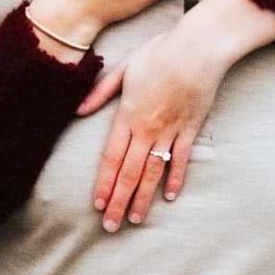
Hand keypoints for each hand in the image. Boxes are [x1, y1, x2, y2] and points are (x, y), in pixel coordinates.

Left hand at [81, 28, 227, 229]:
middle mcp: (147, 129)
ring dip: (143, 198)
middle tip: (110, 226)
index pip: (111, 158)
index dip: (104, 183)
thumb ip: (100, 92)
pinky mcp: (190, 129)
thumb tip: (78, 110)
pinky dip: (175, 179)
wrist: (197, 49)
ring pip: (153, 172)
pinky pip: (181, 160)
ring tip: (135, 219)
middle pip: (130, 172)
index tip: (97, 204)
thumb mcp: (123, 68)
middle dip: (119, 201)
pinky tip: (168, 196)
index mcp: (127, 116)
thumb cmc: (158, 54)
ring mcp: (170, 131)